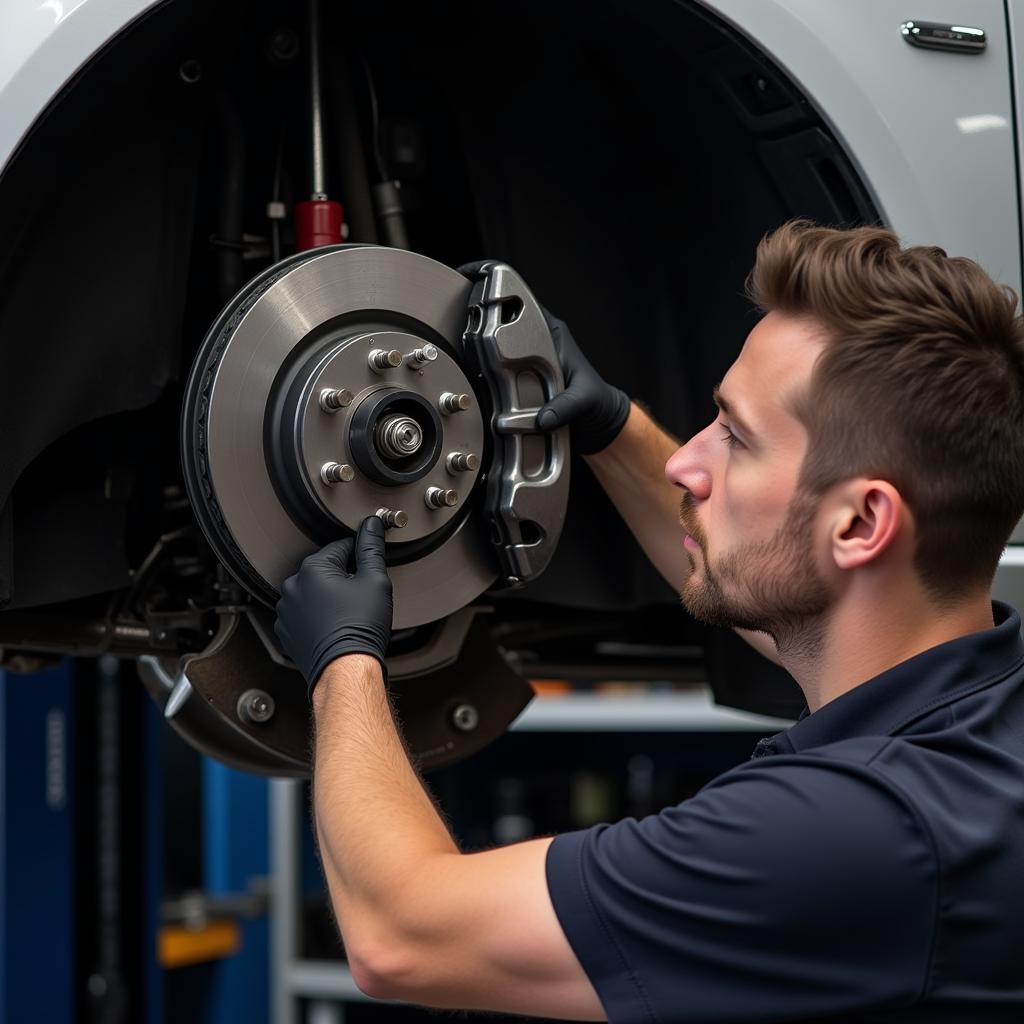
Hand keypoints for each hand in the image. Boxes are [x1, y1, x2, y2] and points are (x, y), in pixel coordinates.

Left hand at [274, 516, 393, 697]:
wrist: (344, 669)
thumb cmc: (359, 629)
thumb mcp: (375, 581)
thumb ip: (371, 548)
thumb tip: (372, 525)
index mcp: (313, 568)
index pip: (341, 547)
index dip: (359, 556)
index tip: (368, 566)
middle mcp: (293, 586)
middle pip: (325, 570)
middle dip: (343, 579)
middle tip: (361, 597)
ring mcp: (286, 610)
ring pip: (313, 592)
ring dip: (328, 597)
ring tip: (348, 615)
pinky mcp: (286, 630)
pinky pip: (303, 614)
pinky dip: (317, 616)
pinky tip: (334, 626)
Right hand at [458, 262, 629, 454]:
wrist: (598, 422)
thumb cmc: (596, 404)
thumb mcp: (584, 402)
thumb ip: (564, 407)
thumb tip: (542, 417)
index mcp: (552, 334)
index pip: (522, 296)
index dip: (496, 281)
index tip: (472, 277)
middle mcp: (538, 340)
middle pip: (502, 312)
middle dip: (476, 305)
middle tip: (454, 308)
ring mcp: (527, 356)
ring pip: (495, 333)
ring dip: (474, 331)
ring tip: (452, 330)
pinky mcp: (520, 373)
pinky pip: (494, 358)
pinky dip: (478, 357)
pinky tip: (464, 359)